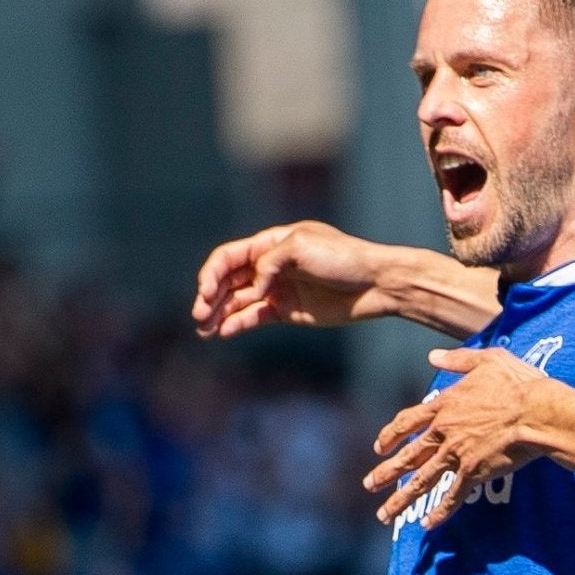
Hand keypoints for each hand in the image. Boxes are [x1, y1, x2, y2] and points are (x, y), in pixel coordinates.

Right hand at [191, 221, 392, 337]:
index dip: (212, 273)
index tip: (206, 293)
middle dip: (210, 297)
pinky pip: (256, 317)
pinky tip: (224, 331)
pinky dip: (239, 324)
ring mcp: (278, 290)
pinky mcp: (288, 311)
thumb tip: (252, 287)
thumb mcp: (301, 246)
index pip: (229, 257)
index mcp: (270, 243)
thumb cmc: (342, 258)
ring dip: (219, 313)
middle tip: (199, 315)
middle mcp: (270, 266)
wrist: (375, 284)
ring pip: (239, 301)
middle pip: (229, 281)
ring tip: (204, 329)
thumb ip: (269, 262)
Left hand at [366, 347, 548, 528]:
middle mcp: (445, 431)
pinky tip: (428, 526)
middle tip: (369, 485)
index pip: (408, 421)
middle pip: (408, 456)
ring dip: (401, 499)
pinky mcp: (474, 472)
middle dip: (386, 473)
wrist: (537, 412)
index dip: (392, 435)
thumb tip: (433, 356)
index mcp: (446, 405)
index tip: (379, 447)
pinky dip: (440, 512)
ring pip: (422, 480)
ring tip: (383, 514)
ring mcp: (457, 454)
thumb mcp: (487, 360)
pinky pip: (452, 496)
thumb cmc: (518, 384)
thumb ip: (457, 360)